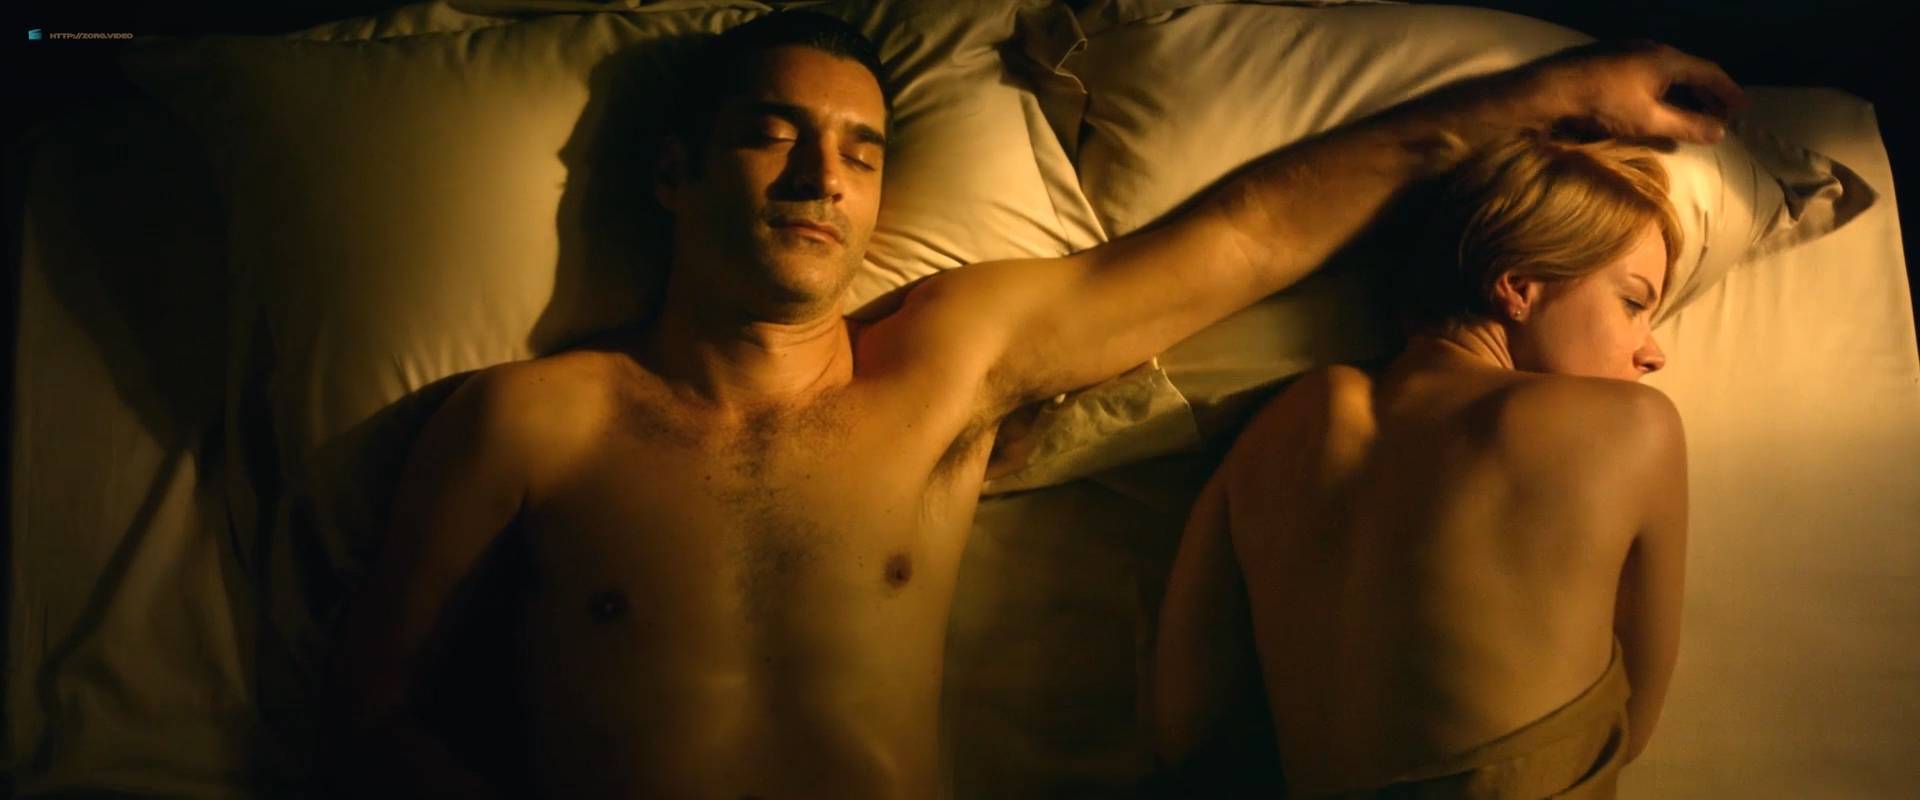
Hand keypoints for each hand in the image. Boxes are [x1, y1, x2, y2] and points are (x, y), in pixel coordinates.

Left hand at [1525, 39, 1748, 146]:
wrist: (1552, 88)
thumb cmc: (1603, 103)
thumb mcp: (1648, 120)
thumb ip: (1686, 126)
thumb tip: (1720, 132)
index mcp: (1667, 58)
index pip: (1709, 72)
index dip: (1728, 91)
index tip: (1742, 107)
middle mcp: (1652, 48)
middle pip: (1690, 70)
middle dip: (1708, 94)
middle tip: (1721, 115)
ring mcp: (1630, 51)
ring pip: (1669, 72)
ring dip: (1685, 92)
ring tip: (1694, 113)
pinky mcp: (1612, 60)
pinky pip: (1650, 73)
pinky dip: (1664, 89)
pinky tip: (1659, 105)